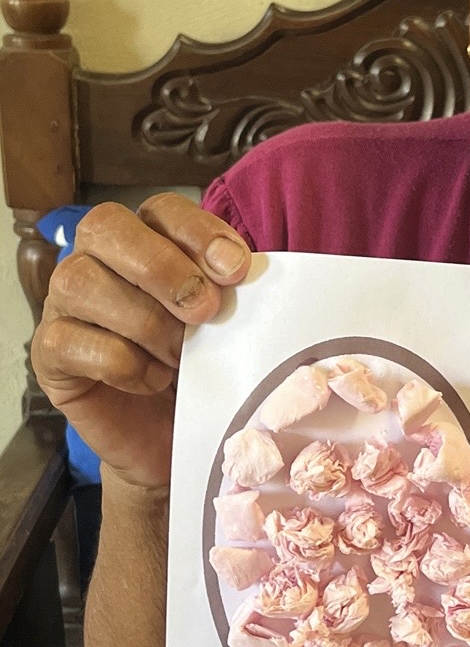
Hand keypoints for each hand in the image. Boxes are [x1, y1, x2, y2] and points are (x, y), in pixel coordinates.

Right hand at [31, 194, 251, 491]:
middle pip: (106, 227)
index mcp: (143, 241)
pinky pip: (74, 342)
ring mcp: (64, 304)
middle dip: (162, 268)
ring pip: (83, 283)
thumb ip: (227, 293)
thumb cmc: (196, 371)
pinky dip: (124, 364)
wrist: (167, 438)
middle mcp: (94, 260)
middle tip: (205, 311)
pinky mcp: (50, 353)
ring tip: (181, 358)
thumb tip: (242, 271)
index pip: (160, 209)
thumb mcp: (223, 327)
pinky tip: (152, 380)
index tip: (236, 270)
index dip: (197, 232)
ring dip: (147, 323)